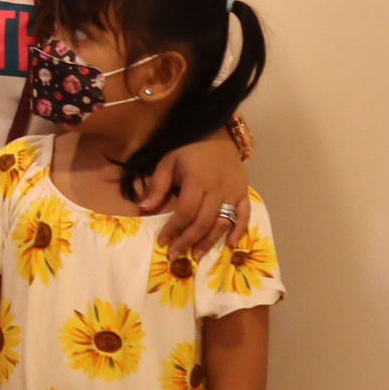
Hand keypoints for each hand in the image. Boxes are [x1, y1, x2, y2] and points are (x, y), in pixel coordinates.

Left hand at [146, 130, 248, 255]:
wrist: (217, 134)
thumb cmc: (189, 149)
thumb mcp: (168, 162)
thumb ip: (157, 186)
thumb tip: (143, 209)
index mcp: (198, 180)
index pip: (186, 212)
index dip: (174, 229)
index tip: (162, 242)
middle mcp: (218, 189)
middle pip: (203, 222)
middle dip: (188, 241)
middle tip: (176, 255)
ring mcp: (234, 191)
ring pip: (223, 222)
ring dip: (210, 241)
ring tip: (196, 255)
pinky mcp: (244, 192)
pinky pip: (244, 215)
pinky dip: (240, 230)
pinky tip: (232, 244)